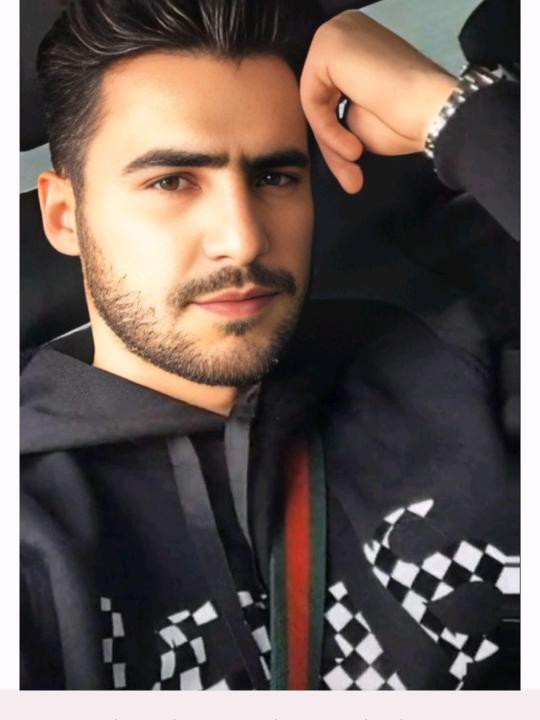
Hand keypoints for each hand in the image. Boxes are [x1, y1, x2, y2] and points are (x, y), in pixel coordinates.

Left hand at [300, 10, 457, 192]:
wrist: (433, 110)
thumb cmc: (406, 119)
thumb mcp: (358, 120)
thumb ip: (334, 115)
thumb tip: (317, 126)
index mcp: (354, 45)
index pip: (329, 96)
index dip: (336, 137)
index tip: (352, 168)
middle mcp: (343, 30)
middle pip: (319, 97)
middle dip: (331, 143)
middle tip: (351, 178)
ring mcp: (335, 33)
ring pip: (313, 101)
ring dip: (331, 141)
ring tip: (355, 161)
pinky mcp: (328, 44)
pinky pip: (311, 98)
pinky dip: (328, 130)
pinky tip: (353, 146)